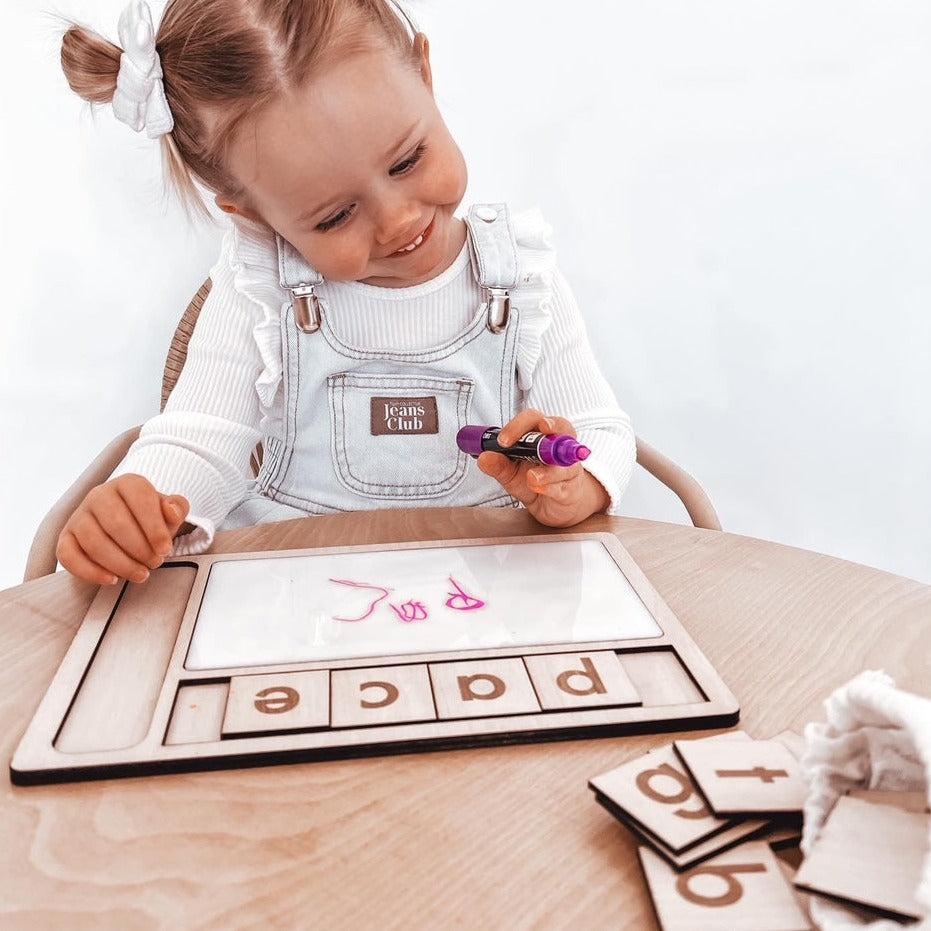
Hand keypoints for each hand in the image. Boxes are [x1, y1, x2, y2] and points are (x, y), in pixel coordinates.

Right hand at [56, 474, 189, 584]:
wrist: (126, 526)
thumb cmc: (149, 519)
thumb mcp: (169, 511)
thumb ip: (177, 508)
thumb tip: (171, 510)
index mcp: (127, 484)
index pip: (140, 499)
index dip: (155, 527)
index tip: (165, 549)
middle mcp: (99, 495)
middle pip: (116, 523)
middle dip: (139, 549)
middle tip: (154, 563)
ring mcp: (79, 516)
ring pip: (94, 542)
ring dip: (120, 563)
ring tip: (140, 574)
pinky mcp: (66, 537)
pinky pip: (69, 556)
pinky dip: (90, 571)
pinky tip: (112, 579)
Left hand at [475, 410, 608, 527]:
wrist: (552, 505)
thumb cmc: (534, 480)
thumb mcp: (510, 473)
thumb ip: (498, 465)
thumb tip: (483, 458)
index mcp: (542, 436)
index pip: (534, 419)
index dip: (519, 425)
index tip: (503, 440)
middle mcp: (560, 446)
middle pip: (563, 427)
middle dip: (553, 426)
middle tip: (543, 428)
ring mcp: (569, 467)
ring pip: (565, 459)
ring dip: (548, 468)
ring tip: (531, 476)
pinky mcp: (572, 488)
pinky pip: (565, 485)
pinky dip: (551, 487)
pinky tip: (539, 488)